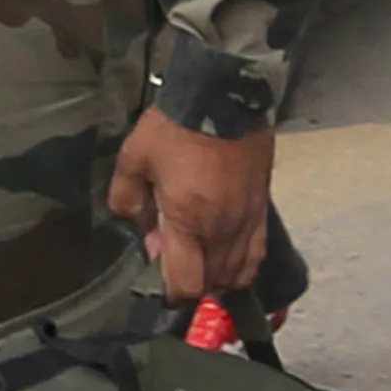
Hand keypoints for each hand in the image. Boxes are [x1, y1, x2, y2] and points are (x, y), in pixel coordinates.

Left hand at [109, 114, 275, 302]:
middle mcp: (222, 230)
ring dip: (215, 278)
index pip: (186, 283)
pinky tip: (227, 260)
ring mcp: (247, 221)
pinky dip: (241, 266)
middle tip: (174, 267)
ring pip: (236, 274)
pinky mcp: (262, 209)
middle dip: (191, 285)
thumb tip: (140, 230)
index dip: (171, 296)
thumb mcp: (134, 159)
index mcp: (188, 221)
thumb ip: (128, 199)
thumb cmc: (175, 127)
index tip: (159, 288)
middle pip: (212, 284)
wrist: (224, 95)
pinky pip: (256, 254)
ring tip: (198, 264)